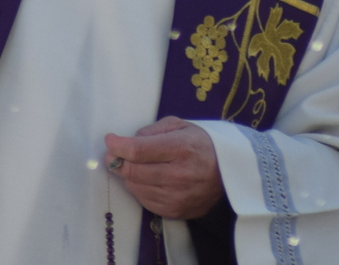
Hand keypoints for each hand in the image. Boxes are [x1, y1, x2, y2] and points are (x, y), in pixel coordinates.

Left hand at [105, 118, 223, 220]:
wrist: (229, 172)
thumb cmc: (201, 144)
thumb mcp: (180, 126)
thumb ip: (153, 130)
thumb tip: (129, 141)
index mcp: (180, 148)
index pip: (138, 150)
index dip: (118, 145)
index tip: (109, 139)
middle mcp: (179, 175)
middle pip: (133, 172)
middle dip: (117, 161)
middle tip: (113, 154)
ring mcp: (177, 197)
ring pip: (136, 188)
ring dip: (128, 176)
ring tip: (134, 166)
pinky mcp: (175, 212)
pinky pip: (145, 201)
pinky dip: (140, 189)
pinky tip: (147, 180)